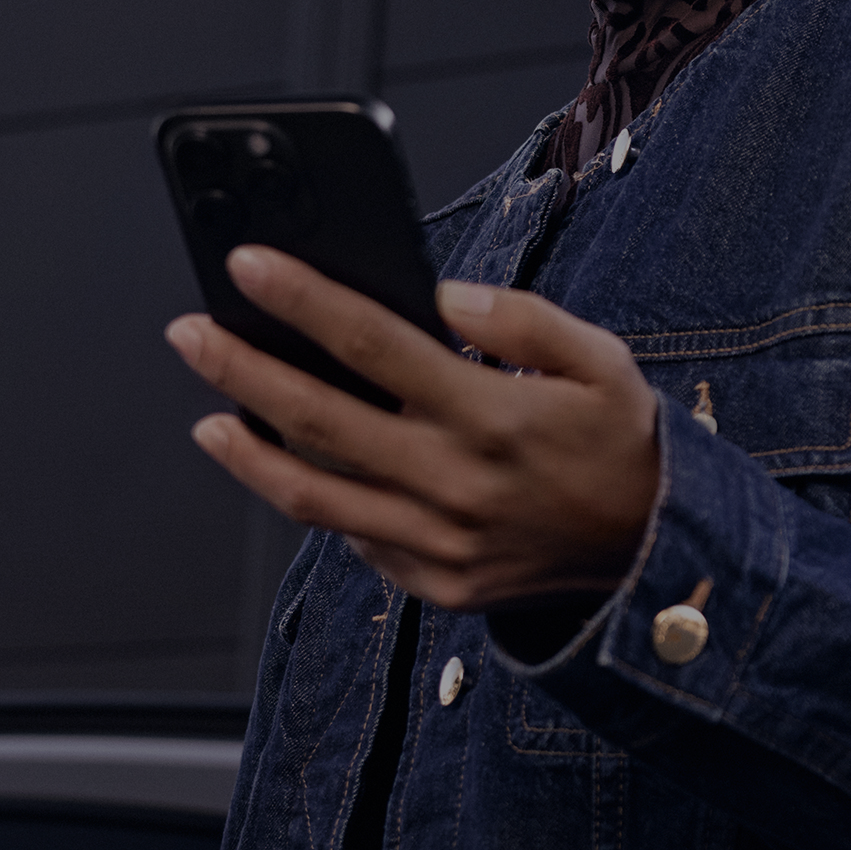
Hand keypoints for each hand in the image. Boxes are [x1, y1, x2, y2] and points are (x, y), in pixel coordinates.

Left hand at [168, 249, 662, 610]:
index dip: (303, 301)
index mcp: (492, 415)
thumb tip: (442, 297)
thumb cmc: (623, 446)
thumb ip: (522, 320)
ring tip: (212, 418)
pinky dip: (317, 502)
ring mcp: (440, 542)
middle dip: (241, 369)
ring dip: (250, 454)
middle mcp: (456, 482)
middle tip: (191, 333)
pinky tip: (292, 469)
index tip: (249, 266)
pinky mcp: (437, 583)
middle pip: (318, 420)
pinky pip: (357, 541)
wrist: (658, 558)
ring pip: (315, 496)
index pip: (373, 344)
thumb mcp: (601, 363)